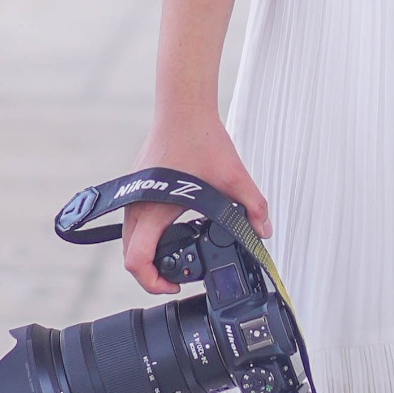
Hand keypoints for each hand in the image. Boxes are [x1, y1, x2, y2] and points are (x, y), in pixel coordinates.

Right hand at [121, 112, 267, 291]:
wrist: (184, 108)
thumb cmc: (200, 138)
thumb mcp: (234, 177)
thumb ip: (253, 207)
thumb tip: (264, 232)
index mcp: (155, 208)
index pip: (137, 260)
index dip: (151, 282)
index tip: (173, 284)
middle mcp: (137, 204)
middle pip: (129, 255)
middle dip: (150, 272)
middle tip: (176, 276)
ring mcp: (133, 195)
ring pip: (129, 237)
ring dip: (147, 252)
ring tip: (175, 256)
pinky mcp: (136, 186)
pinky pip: (133, 220)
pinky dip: (146, 234)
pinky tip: (171, 229)